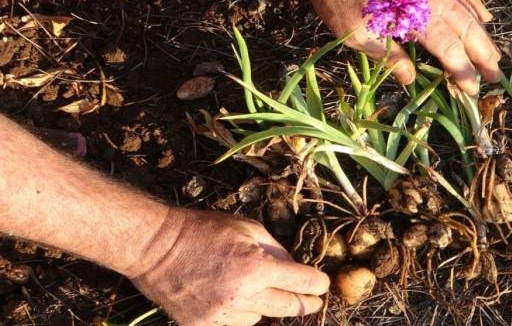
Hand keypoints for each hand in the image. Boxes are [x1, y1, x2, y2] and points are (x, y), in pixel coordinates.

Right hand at [130, 209, 329, 325]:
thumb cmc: (203, 230)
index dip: (317, 284)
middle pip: (288, 308)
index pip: (301, 283)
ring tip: (258, 290)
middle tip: (313, 300)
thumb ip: (276, 249)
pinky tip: (236, 298)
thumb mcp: (247, 228)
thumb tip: (294, 268)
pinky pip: (236, 324)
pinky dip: (242, 313)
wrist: (155, 247)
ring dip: (267, 306)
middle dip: (305, 303)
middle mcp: (241, 296)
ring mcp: (221, 315)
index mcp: (255, 267)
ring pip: (261, 319)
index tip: (322, 284)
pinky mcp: (203, 325)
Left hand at [308, 0, 500, 94]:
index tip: (472, 90)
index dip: (463, 71)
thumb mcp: (357, 35)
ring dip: (483, 35)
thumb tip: (410, 79)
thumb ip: (388, 57)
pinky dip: (474, 6)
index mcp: (417, 15)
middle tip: (496, 77)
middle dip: (483, 56)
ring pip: (468, 11)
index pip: (450, 49)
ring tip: (494, 56)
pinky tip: (483, 17)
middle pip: (468, 30)